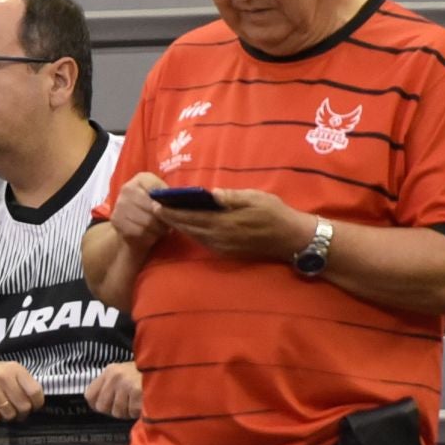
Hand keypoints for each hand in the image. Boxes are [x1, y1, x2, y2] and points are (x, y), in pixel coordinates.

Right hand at [0, 361, 44, 423]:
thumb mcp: (8, 371)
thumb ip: (22, 384)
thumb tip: (36, 405)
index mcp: (15, 369)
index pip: (35, 392)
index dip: (36, 404)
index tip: (32, 407)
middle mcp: (3, 377)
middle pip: (23, 406)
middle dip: (21, 413)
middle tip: (15, 411)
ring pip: (9, 414)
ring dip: (6, 416)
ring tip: (0, 408)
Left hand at [84, 362, 142, 419]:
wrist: (170, 368)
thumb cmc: (146, 374)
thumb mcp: (124, 374)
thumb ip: (110, 387)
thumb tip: (98, 406)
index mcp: (109, 371)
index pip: (89, 395)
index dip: (97, 404)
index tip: (108, 406)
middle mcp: (115, 377)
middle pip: (102, 407)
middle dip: (114, 410)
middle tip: (127, 405)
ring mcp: (126, 384)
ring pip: (118, 412)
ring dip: (128, 411)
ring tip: (138, 401)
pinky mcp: (138, 392)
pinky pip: (132, 412)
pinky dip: (139, 412)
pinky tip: (145, 402)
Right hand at [109, 172, 170, 251]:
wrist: (130, 224)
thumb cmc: (152, 209)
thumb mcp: (161, 198)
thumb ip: (168, 197)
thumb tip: (174, 205)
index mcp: (142, 179)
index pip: (156, 188)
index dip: (167, 200)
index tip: (171, 208)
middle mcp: (128, 188)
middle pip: (153, 207)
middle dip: (163, 218)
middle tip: (167, 222)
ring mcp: (120, 204)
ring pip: (147, 222)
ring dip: (157, 229)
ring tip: (159, 228)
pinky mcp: (116, 220)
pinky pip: (138, 232)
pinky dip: (147, 236)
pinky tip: (150, 233)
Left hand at [156, 188, 317, 261]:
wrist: (291, 239)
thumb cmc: (275, 213)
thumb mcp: (256, 198)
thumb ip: (232, 197)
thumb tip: (212, 193)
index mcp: (224, 223)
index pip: (190, 217)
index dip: (172, 211)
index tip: (156, 204)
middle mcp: (219, 238)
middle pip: (188, 228)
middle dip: (170, 218)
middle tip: (153, 208)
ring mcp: (222, 246)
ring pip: (193, 236)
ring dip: (179, 226)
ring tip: (165, 215)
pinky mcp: (227, 251)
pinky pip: (203, 242)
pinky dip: (191, 233)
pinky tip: (186, 226)